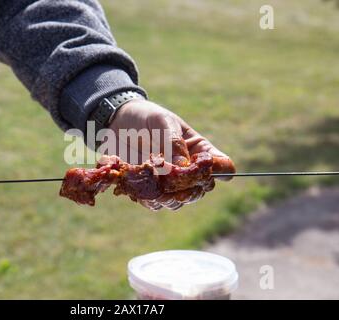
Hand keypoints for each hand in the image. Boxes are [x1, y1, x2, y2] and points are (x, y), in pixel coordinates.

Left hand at [107, 99, 235, 210]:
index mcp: (198, 149)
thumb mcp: (162, 121)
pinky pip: (156, 203)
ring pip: (179, 201)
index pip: (222, 165)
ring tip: (155, 184)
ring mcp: (169, 182)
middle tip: (174, 181)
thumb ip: (173, 142)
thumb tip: (183, 167)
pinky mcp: (149, 189)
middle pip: (201, 189)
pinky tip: (140, 187)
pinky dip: (150, 199)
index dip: (219, 170)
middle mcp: (187, 169)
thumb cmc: (145, 117)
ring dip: (169, 197)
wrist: (116, 122)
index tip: (205, 169)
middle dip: (190, 189)